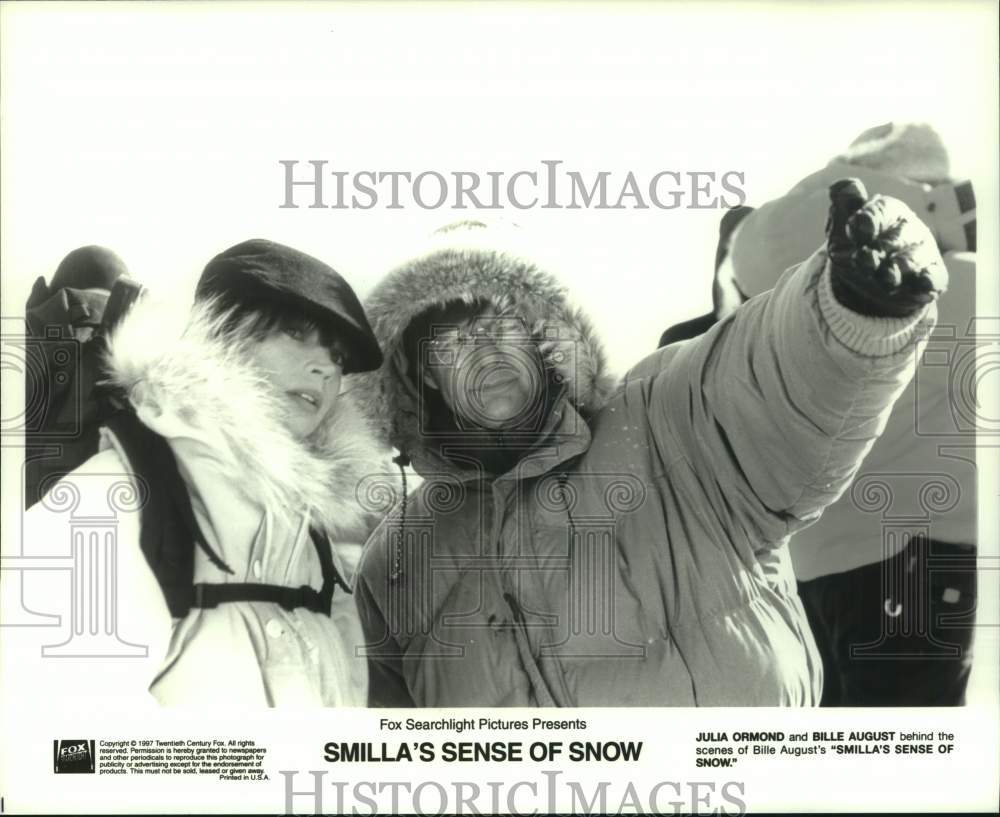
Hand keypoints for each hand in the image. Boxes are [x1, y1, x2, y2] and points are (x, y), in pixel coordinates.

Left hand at [826, 178, 946, 317]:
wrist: (865, 286)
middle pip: (897, 237)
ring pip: (912, 259)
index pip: (881, 210)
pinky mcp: (930, 279)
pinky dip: (929, 280)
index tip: (855, 230)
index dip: (869, 219)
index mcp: (889, 213)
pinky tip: (923, 282)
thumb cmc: (856, 249)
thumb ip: (843, 208)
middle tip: (864, 259)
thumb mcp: (841, 231)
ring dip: (899, 268)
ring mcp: (921, 255)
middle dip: (881, 248)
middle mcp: (909, 231)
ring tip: (886, 277)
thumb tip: (841, 185)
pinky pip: (934, 278)